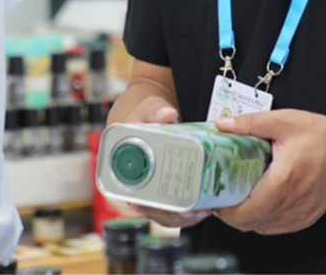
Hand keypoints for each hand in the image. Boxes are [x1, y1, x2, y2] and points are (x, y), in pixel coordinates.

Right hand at [115, 96, 209, 228]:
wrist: (142, 117)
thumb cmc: (140, 115)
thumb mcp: (147, 108)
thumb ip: (155, 109)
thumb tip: (168, 114)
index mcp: (121, 168)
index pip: (134, 196)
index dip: (155, 206)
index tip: (176, 206)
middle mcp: (131, 183)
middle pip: (151, 209)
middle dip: (175, 214)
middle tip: (197, 210)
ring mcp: (145, 188)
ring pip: (161, 212)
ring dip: (182, 216)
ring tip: (204, 210)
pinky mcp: (158, 190)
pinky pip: (168, 209)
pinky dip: (183, 212)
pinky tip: (200, 209)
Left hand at [213, 109, 325, 234]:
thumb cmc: (323, 136)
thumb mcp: (285, 120)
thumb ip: (251, 122)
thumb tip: (222, 124)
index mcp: (287, 178)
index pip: (251, 209)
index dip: (228, 211)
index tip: (214, 202)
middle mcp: (295, 200)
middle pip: (254, 222)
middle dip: (232, 215)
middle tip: (219, 200)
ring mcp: (303, 212)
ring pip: (265, 228)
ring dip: (246, 219)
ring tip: (234, 201)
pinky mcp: (308, 217)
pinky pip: (278, 227)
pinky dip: (263, 221)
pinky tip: (256, 206)